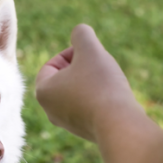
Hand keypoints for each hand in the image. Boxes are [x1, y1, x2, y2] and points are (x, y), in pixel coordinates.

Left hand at [35, 24, 141, 142]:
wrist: (119, 125)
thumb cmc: (101, 85)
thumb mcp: (90, 50)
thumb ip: (82, 35)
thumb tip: (79, 31)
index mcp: (43, 91)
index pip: (52, 64)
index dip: (73, 53)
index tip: (91, 55)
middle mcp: (49, 110)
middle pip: (65, 78)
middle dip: (83, 68)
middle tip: (101, 66)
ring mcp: (66, 123)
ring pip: (77, 92)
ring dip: (92, 81)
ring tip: (109, 81)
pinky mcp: (84, 131)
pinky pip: (88, 106)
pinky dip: (99, 98)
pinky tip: (113, 97)